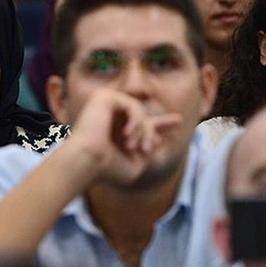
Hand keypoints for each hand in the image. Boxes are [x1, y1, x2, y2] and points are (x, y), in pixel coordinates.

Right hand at [67, 88, 182, 186]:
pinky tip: (127, 135)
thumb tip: (157, 138)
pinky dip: (136, 121)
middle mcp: (109, 116)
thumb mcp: (135, 165)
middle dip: (154, 129)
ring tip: (136, 148)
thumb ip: (146, 152)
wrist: (86, 162)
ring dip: (144, 131)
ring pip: (140, 112)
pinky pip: (133, 105)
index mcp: (115, 130)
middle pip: (143, 114)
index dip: (162, 122)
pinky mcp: (103, 97)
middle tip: (149, 148)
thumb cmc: (107, 169)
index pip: (142, 122)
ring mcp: (105, 104)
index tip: (179, 120)